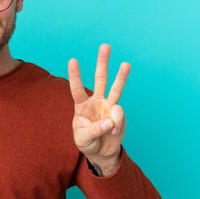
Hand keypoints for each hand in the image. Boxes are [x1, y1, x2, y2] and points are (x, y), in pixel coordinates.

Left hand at [68, 44, 130, 174]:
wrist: (101, 152)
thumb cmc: (88, 142)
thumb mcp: (84, 138)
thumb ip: (95, 129)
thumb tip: (110, 121)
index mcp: (81, 106)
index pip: (77, 88)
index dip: (75, 75)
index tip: (73, 60)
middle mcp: (96, 101)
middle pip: (100, 79)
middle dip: (102, 63)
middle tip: (105, 46)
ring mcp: (109, 106)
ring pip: (115, 88)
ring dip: (121, 76)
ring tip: (126, 64)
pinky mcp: (119, 114)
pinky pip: (119, 114)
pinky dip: (116, 123)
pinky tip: (113, 131)